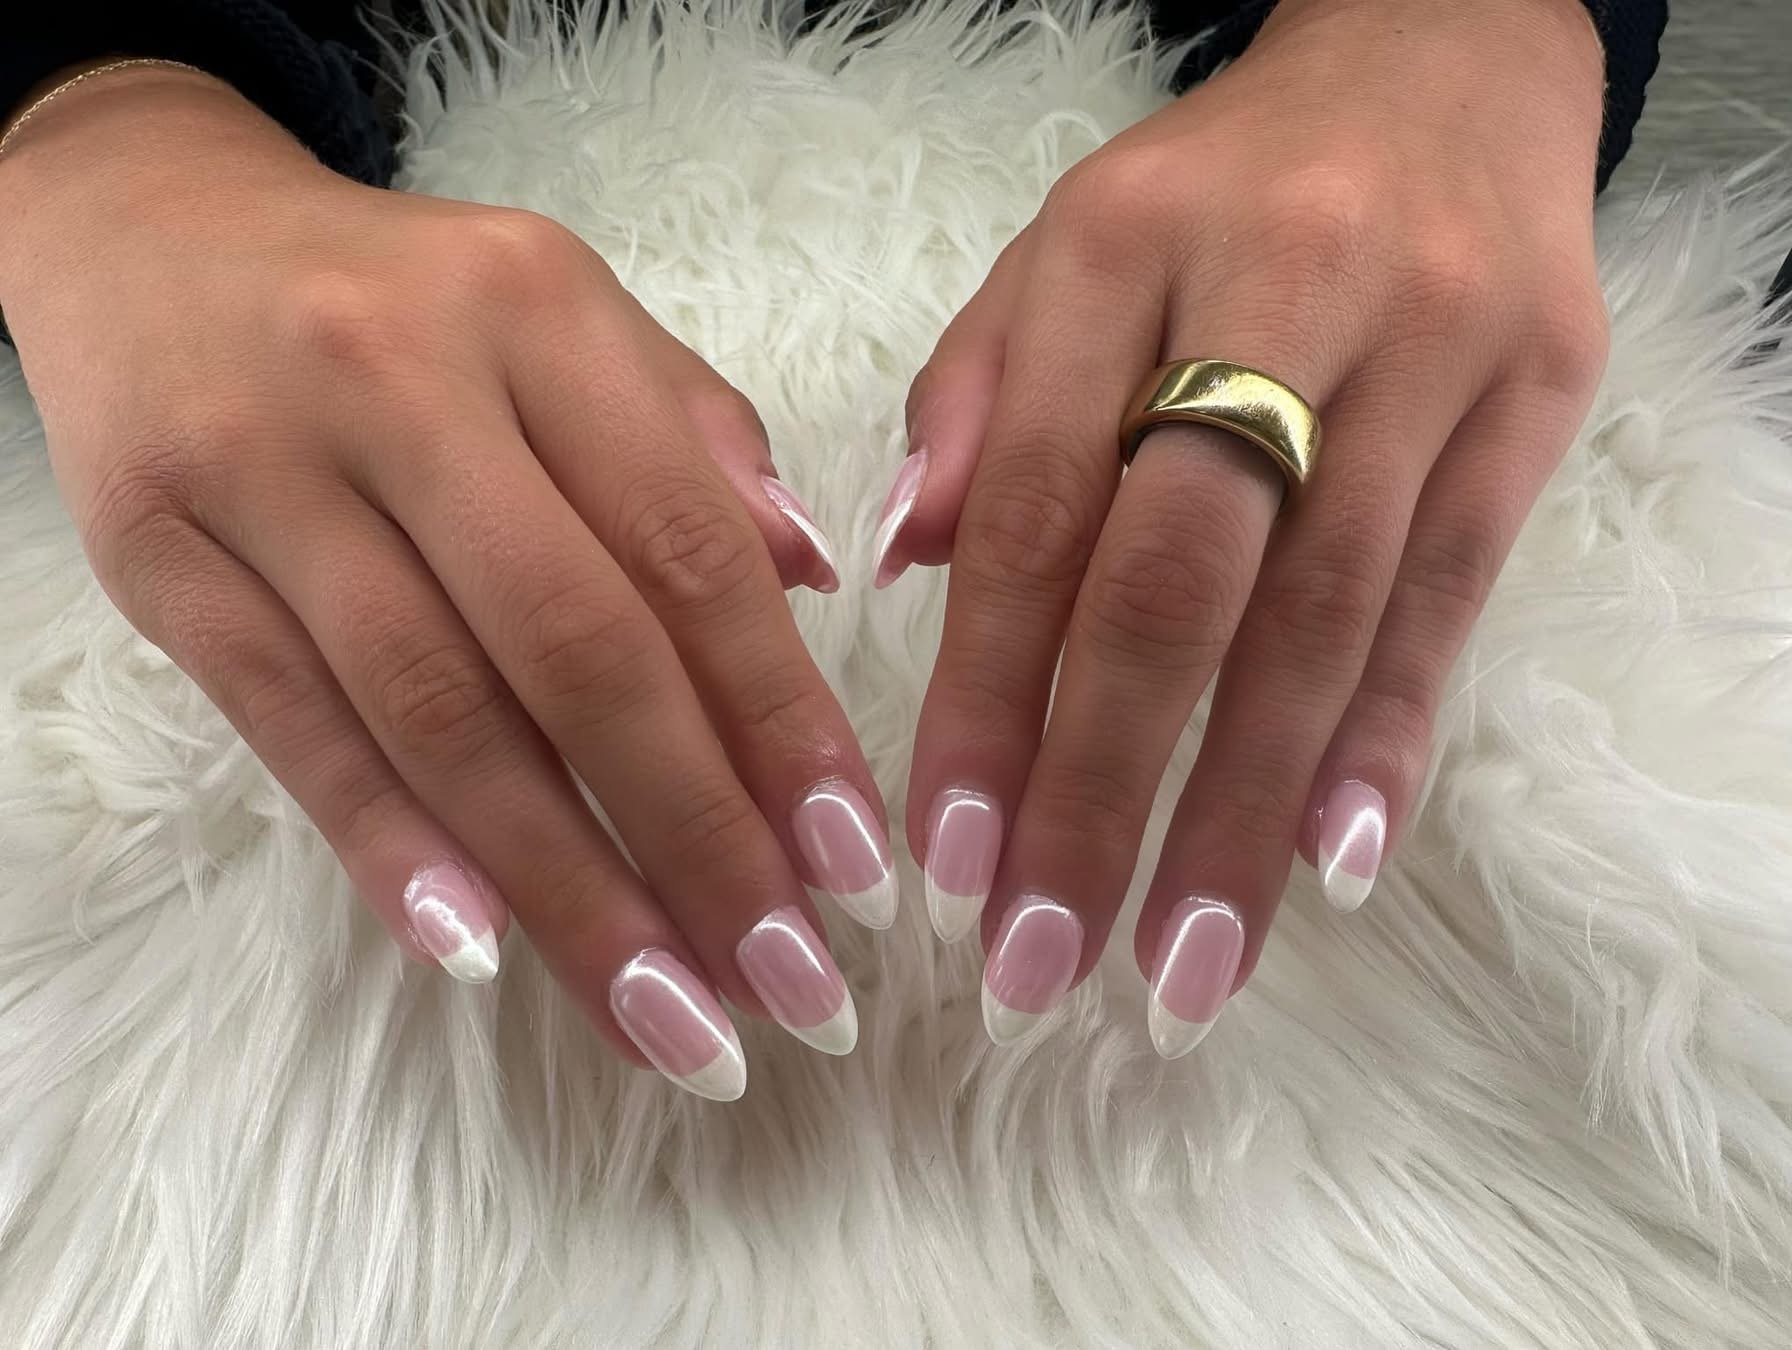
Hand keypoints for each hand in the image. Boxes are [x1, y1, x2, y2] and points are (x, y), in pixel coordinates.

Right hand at [0, 66, 886, 1096]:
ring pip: (442, 715)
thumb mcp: (565, 319)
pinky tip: (483, 951)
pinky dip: (393, 848)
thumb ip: (695, 441)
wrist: (153, 236)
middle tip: (789, 985)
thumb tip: (820, 577)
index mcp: (539, 313)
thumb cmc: (406, 304)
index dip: (781, 722)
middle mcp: (405, 381)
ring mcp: (266, 467)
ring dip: (569, 891)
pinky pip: (293, 728)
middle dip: (699, 840)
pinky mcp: (157, 554)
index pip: (689, 551)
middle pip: (579, 651)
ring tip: (668, 1018)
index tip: (852, 868)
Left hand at [882, 0, 1610, 1050]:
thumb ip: (979, 398)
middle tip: (1040, 959)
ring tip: (1178, 965)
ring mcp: (1428, 344)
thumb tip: (903, 564)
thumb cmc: (1217, 188)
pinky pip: (1454, 595)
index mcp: (1118, 245)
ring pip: (1323, 618)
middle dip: (1103, 792)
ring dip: (1242, 813)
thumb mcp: (1065, 248)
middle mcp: (1280, 287)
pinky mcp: (1536, 396)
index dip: (988, 693)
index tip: (946, 856)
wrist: (1440, 62)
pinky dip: (1385, 738)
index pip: (1036, 506)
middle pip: (1179, 584)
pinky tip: (1328, 862)